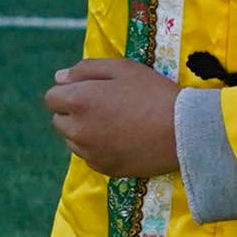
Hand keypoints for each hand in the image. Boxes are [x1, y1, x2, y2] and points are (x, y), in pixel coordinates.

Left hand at [45, 57, 181, 178]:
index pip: (52, 97)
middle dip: (74, 112)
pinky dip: (98, 149)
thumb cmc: (154, 93)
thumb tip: (59, 78)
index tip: (91, 91)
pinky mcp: (103, 168)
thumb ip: (86, 69)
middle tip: (104, 108)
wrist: (184, 131)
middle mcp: (77, 129)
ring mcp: (89, 152)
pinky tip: (122, 141)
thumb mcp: (124, 68)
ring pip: (72, 140)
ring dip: (84, 131)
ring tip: (114, 125)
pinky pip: (89, 156)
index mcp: (78, 101)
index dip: (70, 91)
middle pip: (59, 120)